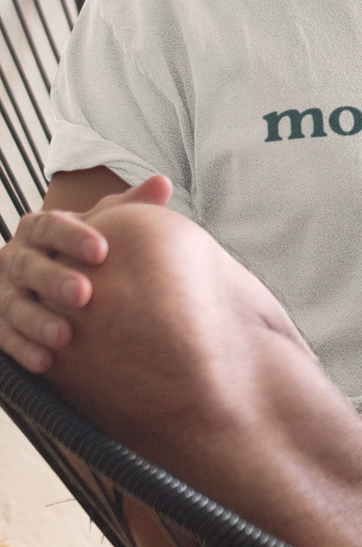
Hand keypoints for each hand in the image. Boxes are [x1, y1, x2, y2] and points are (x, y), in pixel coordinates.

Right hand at [0, 174, 170, 371]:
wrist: (57, 292)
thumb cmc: (88, 256)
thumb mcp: (103, 230)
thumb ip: (127, 210)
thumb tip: (162, 183)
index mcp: (39, 230)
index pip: (50, 226)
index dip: (72, 237)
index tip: (102, 251)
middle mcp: (17, 258)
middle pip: (30, 266)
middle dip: (54, 280)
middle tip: (83, 295)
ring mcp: (4, 292)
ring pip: (14, 305)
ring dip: (37, 321)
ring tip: (65, 336)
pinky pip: (5, 337)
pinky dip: (23, 350)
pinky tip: (46, 363)